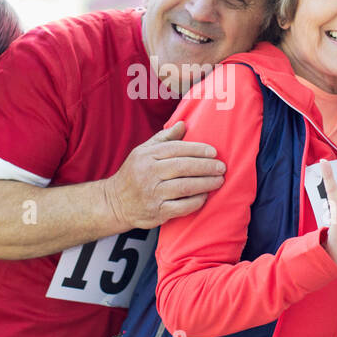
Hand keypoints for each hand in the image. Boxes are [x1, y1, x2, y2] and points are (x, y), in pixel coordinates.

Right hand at [103, 121, 225, 228]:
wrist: (115, 202)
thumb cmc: (134, 174)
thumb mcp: (143, 151)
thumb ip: (164, 138)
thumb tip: (183, 124)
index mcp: (146, 156)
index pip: (176, 149)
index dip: (197, 149)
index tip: (213, 152)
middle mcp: (148, 173)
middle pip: (183, 167)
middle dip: (206, 166)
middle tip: (221, 167)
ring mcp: (152, 194)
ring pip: (185, 187)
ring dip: (206, 183)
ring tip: (219, 180)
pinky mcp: (157, 212)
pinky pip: (182, 207)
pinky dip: (196, 201)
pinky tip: (205, 196)